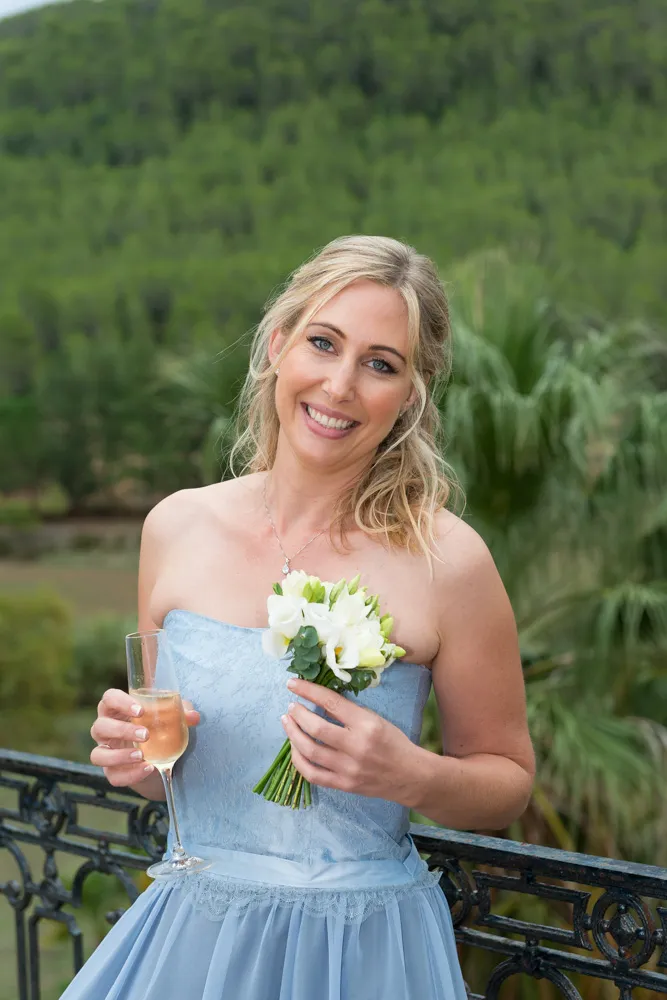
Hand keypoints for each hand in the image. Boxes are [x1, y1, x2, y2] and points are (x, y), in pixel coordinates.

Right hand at [89, 688, 199, 787]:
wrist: (163, 760)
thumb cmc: (161, 728)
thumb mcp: (172, 717)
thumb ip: (181, 713)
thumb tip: (193, 716)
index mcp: (118, 710)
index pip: (109, 698)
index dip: (120, 702)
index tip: (140, 711)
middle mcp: (106, 730)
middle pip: (100, 726)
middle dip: (122, 730)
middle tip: (146, 734)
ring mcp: (107, 752)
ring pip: (98, 754)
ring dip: (119, 755)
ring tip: (142, 755)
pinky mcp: (112, 772)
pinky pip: (113, 775)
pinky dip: (130, 774)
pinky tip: (147, 768)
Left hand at [281, 678, 422, 802]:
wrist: (409, 776)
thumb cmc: (393, 742)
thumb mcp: (375, 719)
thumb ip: (348, 712)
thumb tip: (319, 701)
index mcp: (366, 724)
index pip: (331, 702)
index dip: (308, 691)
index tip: (293, 684)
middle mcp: (356, 746)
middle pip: (316, 728)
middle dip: (297, 714)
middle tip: (291, 706)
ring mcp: (348, 768)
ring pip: (310, 751)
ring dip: (293, 734)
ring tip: (287, 723)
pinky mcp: (343, 785)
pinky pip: (312, 774)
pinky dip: (298, 760)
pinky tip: (294, 749)